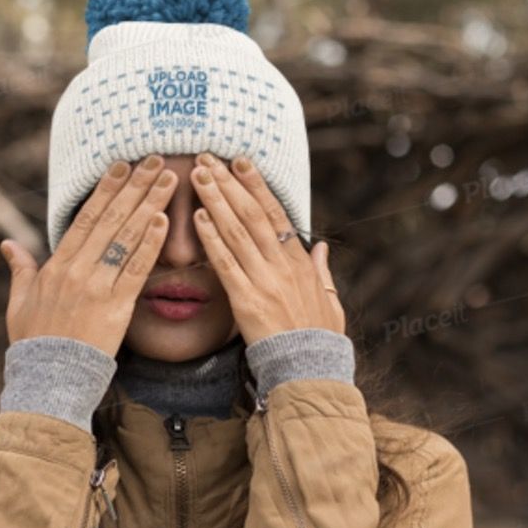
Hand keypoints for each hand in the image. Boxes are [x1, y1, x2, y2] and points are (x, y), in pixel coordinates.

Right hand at [0, 155, 177, 357]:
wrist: (49, 378)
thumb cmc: (34, 342)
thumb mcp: (19, 303)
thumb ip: (20, 269)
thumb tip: (8, 244)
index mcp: (56, 265)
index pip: (85, 217)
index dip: (105, 189)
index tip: (122, 165)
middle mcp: (77, 270)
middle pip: (111, 219)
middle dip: (135, 186)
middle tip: (155, 159)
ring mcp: (97, 287)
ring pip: (127, 237)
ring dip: (149, 204)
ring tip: (168, 180)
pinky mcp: (116, 307)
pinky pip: (137, 269)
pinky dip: (150, 244)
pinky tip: (164, 220)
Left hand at [189, 152, 344, 344]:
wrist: (309, 370)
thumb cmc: (319, 339)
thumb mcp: (330, 301)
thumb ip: (321, 271)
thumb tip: (320, 247)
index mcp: (300, 263)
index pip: (276, 214)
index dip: (257, 185)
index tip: (241, 162)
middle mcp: (283, 265)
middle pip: (253, 214)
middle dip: (229, 183)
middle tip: (208, 158)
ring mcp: (265, 281)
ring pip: (237, 231)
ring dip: (216, 200)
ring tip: (198, 175)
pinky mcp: (247, 301)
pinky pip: (226, 264)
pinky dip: (211, 238)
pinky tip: (197, 217)